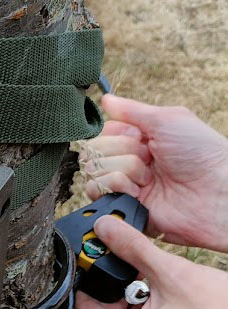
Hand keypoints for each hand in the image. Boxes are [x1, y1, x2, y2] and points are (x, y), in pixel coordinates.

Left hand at [75, 216, 227, 308]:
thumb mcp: (172, 273)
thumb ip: (132, 248)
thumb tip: (105, 229)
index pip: (82, 307)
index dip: (87, 278)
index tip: (95, 257)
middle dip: (119, 288)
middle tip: (140, 268)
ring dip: (137, 301)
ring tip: (164, 286)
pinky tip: (173, 302)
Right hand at [79, 94, 227, 251]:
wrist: (216, 192)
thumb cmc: (201, 152)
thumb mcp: (168, 119)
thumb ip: (131, 110)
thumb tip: (105, 100)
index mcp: (140, 141)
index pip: (103, 133)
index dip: (117, 135)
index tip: (140, 138)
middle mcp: (130, 163)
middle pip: (95, 152)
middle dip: (122, 153)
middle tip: (149, 159)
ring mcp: (127, 187)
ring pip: (94, 172)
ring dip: (123, 171)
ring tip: (149, 179)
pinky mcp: (124, 208)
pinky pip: (98, 195)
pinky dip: (118, 188)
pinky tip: (139, 192)